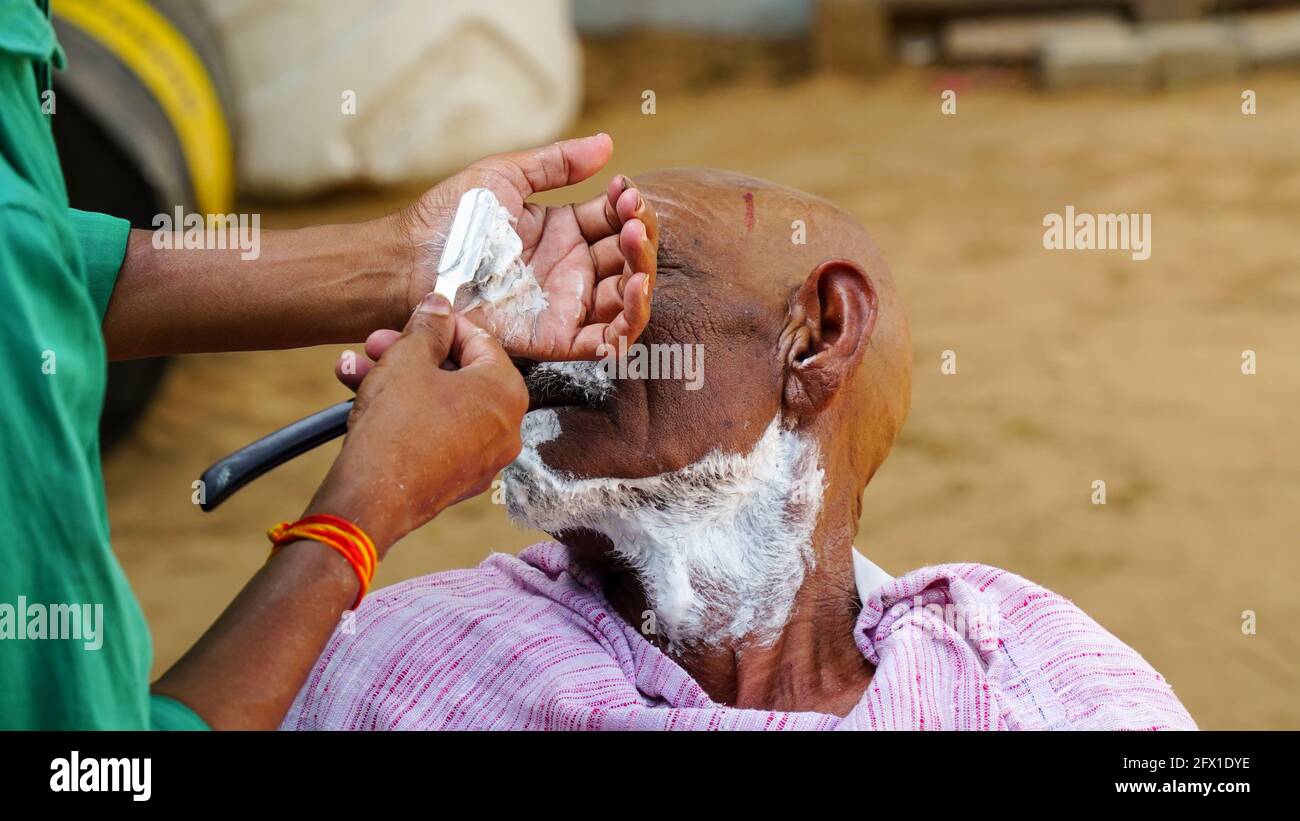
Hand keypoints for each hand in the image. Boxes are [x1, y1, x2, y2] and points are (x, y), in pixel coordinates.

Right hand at [308, 293, 527, 552]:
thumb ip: (428, 327)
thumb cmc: (396, 426)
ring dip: (398, 382)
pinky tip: (365, 402)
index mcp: (507, 392)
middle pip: (459, 373)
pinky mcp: (460, 478)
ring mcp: (486, 457)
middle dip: (410, 354)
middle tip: (376, 344)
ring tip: (354, 370)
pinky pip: (438, 433)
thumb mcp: (408, 360)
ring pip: (442, 403)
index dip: (440, 323)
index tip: (413, 318)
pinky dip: (408, 415)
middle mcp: (507, 426)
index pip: (480, 340)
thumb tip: (439, 306)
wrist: (372, 499)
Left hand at [394, 134, 658, 359]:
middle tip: (632, 220)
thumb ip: (556, 163)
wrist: (410, 261)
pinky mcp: (553, 337)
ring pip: (625, 302)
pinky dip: (626, 327)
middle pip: (629, 260)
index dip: (630, 207)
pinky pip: (602, 342)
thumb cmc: (448, 219)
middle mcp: (571, 270)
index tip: (626, 191)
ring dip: (642, 280)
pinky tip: (633, 296)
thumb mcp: (506, 178)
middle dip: (640, 239)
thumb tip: (607, 143)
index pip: (617, 221)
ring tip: (636, 257)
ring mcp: (565, 305)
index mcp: (565, 231)